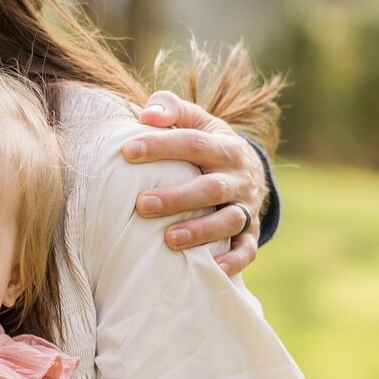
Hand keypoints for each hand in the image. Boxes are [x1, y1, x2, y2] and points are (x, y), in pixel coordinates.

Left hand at [123, 91, 269, 277]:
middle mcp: (239, 177)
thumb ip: (171, 108)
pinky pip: (247, 250)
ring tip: (168, 239)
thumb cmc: (207, 143)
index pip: (193, 143)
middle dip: (177, 198)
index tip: (128, 151)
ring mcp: (247, 207)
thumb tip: (146, 114)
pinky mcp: (250, 233)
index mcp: (224, 146)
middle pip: (210, 188)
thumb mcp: (196, 120)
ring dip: (201, 231)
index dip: (162, 146)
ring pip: (229, 221)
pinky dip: (233, 261)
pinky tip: (211, 270)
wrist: (251, 169)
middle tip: (141, 204)